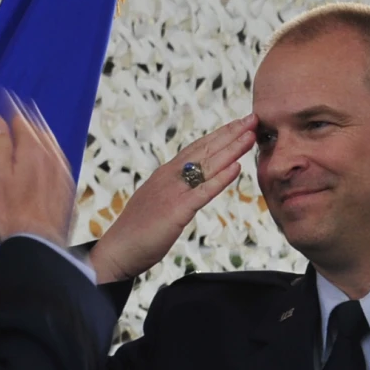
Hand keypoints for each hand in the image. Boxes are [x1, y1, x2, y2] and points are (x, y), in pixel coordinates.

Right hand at [0, 97, 75, 249]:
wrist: (39, 245)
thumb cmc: (13, 215)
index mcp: (32, 150)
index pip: (18, 119)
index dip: (5, 107)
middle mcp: (52, 158)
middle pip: (38, 129)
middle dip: (24, 116)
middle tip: (14, 106)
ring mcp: (62, 174)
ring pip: (50, 145)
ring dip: (38, 133)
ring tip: (30, 126)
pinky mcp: (66, 191)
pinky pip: (58, 162)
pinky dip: (48, 153)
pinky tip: (45, 158)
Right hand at [89, 115, 256, 284]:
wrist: (117, 251)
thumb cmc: (137, 231)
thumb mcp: (158, 203)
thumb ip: (174, 191)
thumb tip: (189, 185)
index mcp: (165, 174)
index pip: (196, 148)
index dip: (219, 135)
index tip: (238, 124)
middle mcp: (169, 177)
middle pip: (204, 150)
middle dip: (230, 134)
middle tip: (252, 119)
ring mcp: (172, 191)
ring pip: (207, 165)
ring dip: (231, 149)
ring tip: (251, 135)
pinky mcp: (176, 210)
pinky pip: (203, 191)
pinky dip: (221, 178)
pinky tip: (237, 167)